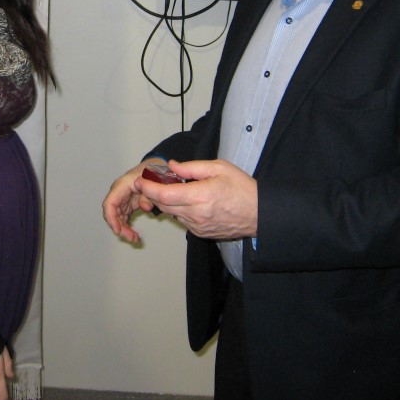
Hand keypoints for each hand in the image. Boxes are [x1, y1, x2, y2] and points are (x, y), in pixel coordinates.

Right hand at [102, 160, 162, 242]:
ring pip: (117, 216)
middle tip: (132, 238)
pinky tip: (134, 234)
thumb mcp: (154, 181)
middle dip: (119, 227)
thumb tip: (144, 207)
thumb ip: (149, 194)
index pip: (110, 203)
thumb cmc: (154, 171)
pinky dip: (126, 225)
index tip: (118, 231)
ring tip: (135, 239)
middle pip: (112, 212)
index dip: (111, 218)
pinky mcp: (128, 203)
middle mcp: (119, 192)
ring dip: (123, 228)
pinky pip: (123, 216)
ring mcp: (123, 198)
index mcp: (123, 185)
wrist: (157, 166)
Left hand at [135, 159, 257, 239]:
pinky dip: (180, 210)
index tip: (140, 180)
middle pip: (164, 205)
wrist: (259, 213)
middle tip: (150, 181)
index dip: (149, 187)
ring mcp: (198, 227)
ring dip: (168, 202)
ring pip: (173, 213)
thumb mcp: (218, 168)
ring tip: (173, 188)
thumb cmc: (242, 188)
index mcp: (199, 196)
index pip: (165, 194)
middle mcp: (196, 215)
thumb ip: (191, 167)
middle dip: (154, 193)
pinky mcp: (201, 233)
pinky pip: (183, 220)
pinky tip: (188, 200)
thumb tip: (171, 166)